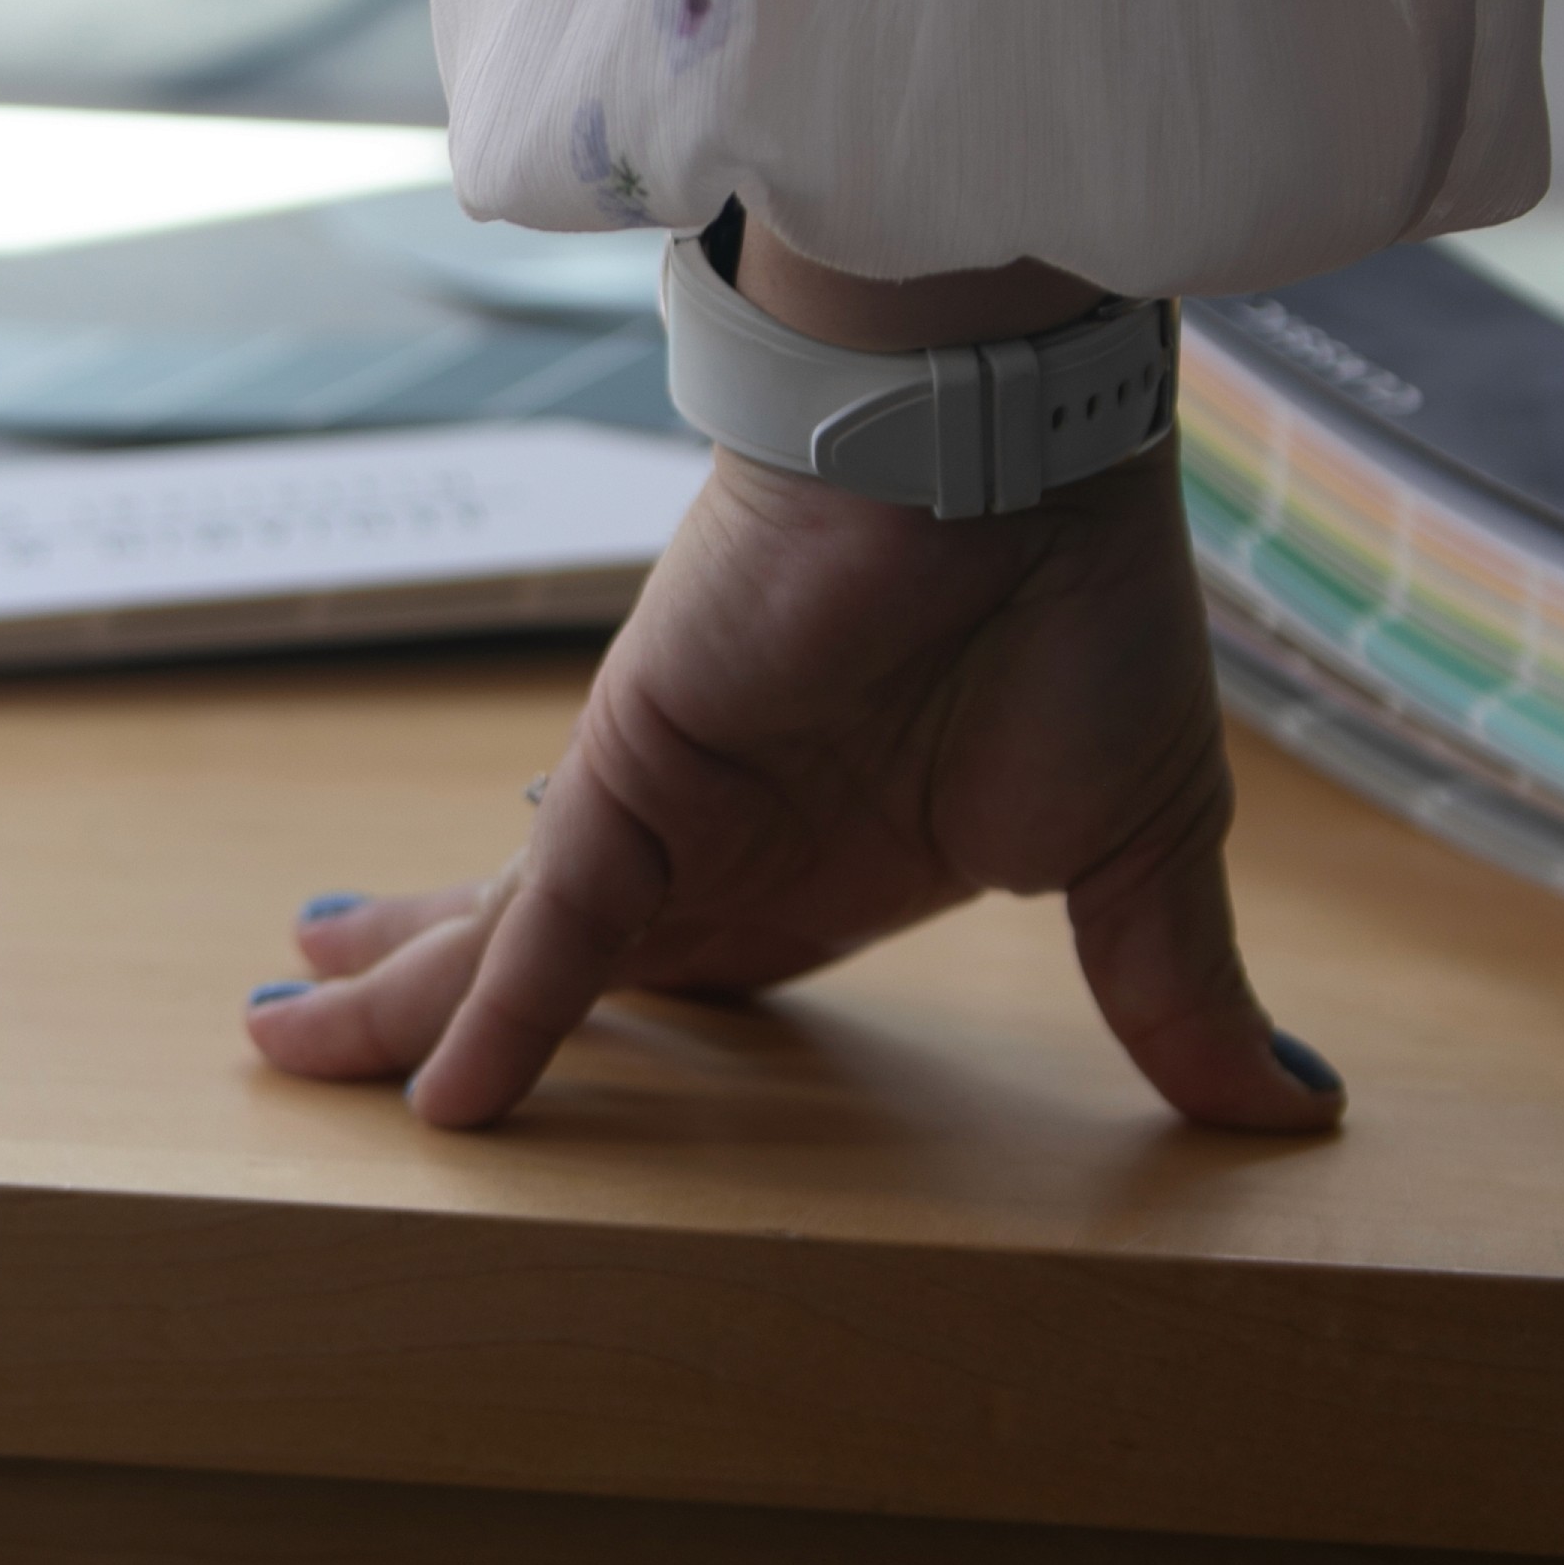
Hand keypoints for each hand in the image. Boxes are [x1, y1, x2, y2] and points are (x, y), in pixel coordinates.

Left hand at [248, 263, 1338, 1132]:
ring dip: (401, 1004)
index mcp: (828, 863)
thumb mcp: (1136, 848)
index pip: (696, 978)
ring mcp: (669, 808)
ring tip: (278, 1044)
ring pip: (511, 944)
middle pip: (556, 962)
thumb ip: (1169, 989)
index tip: (517, 1078)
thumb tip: (1285, 1116)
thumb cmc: (1082, 604)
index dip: (610, 1038)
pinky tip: (427, 1100)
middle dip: (433, 1005)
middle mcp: (725, 841)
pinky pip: (556, 930)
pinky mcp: (638, 779)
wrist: (1021, 448)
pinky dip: (495, 1015)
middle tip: (317, 1054)